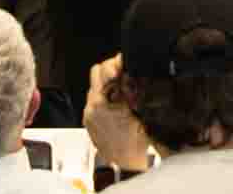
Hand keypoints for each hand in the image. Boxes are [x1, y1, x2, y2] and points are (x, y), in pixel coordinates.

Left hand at [83, 54, 150, 170]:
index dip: (118, 62)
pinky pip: (95, 103)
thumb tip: (127, 68)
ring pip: (95, 87)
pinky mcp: (90, 124)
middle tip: (126, 75)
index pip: (104, 68)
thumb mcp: (143, 109)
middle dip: (112, 71)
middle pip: (96, 73)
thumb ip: (133, 86)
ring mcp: (90, 116)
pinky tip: (119, 106)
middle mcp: (91, 108)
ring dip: (109, 85)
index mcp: (102, 102)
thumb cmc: (139, 145)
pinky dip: (106, 99)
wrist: (131, 169)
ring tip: (125, 92)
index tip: (126, 63)